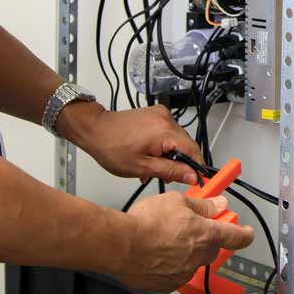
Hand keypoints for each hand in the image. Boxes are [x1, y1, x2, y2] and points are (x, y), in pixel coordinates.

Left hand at [57, 102, 202, 183]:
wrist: (95, 129)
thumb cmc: (111, 147)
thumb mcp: (142, 167)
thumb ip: (171, 171)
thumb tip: (192, 176)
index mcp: (164, 131)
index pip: (193, 150)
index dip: (197, 167)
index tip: (198, 179)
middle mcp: (166, 119)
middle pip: (186, 145)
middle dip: (180, 163)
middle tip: (167, 176)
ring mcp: (161, 114)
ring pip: (177, 140)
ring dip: (170, 154)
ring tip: (153, 166)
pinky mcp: (156, 114)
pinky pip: (168, 132)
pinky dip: (163, 145)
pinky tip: (152, 154)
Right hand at [117, 193, 253, 291]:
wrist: (121, 244)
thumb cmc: (146, 222)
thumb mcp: (178, 202)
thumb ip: (202, 205)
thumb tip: (218, 205)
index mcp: (206, 235)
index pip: (236, 237)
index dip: (244, 234)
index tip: (246, 232)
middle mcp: (198, 257)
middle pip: (212, 248)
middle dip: (207, 238)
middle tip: (194, 227)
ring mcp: (183, 273)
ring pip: (193, 261)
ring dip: (187, 250)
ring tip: (166, 238)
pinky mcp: (168, 284)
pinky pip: (176, 272)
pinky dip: (172, 263)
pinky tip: (158, 252)